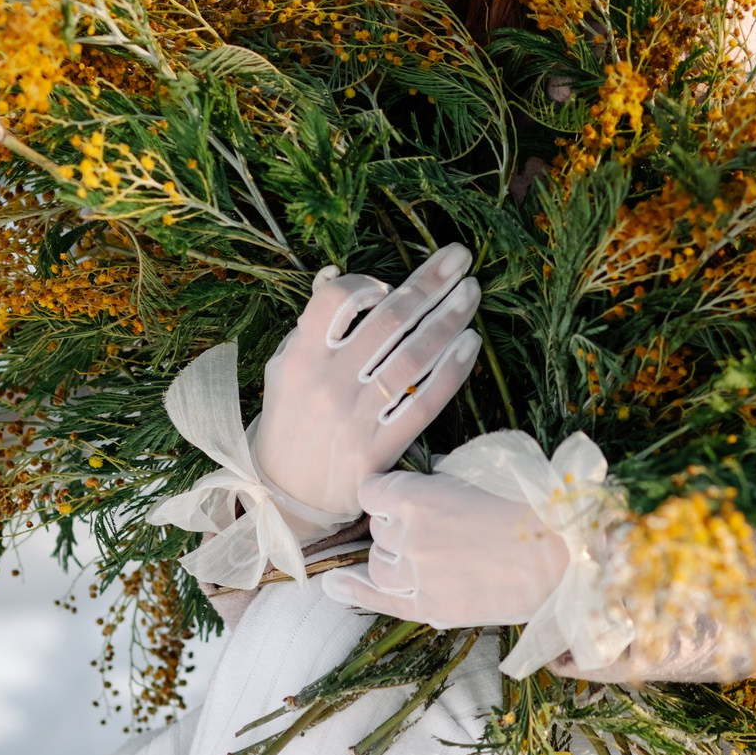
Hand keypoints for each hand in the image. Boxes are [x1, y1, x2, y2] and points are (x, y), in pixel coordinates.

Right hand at [253, 244, 481, 528]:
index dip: (366, 282)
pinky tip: (470, 344)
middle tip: (459, 259)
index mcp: (302, 357)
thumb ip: (310, 325)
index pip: (336, 300)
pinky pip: (423, 403)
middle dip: (429, 283)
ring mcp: (356, 416)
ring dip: (448, 320)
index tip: (389, 281)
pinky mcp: (378, 449)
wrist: (285, 496)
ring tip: (471, 293)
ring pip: (413, 357)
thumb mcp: (284, 369)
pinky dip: (450, 371)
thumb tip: (333, 275)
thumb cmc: (289, 421)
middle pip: (389, 320)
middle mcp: (330, 382)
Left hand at [321, 469, 569, 626]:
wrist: (566, 551)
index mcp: (416, 496)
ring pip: (379, 564)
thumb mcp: (482, 466)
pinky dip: (357, 593)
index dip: (386, 491)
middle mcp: (407, 537)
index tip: (399, 493)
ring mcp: (418, 576)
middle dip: (397, 525)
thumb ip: (442, 471)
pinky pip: (383, 601)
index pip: (371, 491)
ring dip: (393, 556)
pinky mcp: (434, 607)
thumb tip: (425, 472)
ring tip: (424, 553)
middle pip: (378, 530)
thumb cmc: (532, 500)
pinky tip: (336, 587)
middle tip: (439, 525)